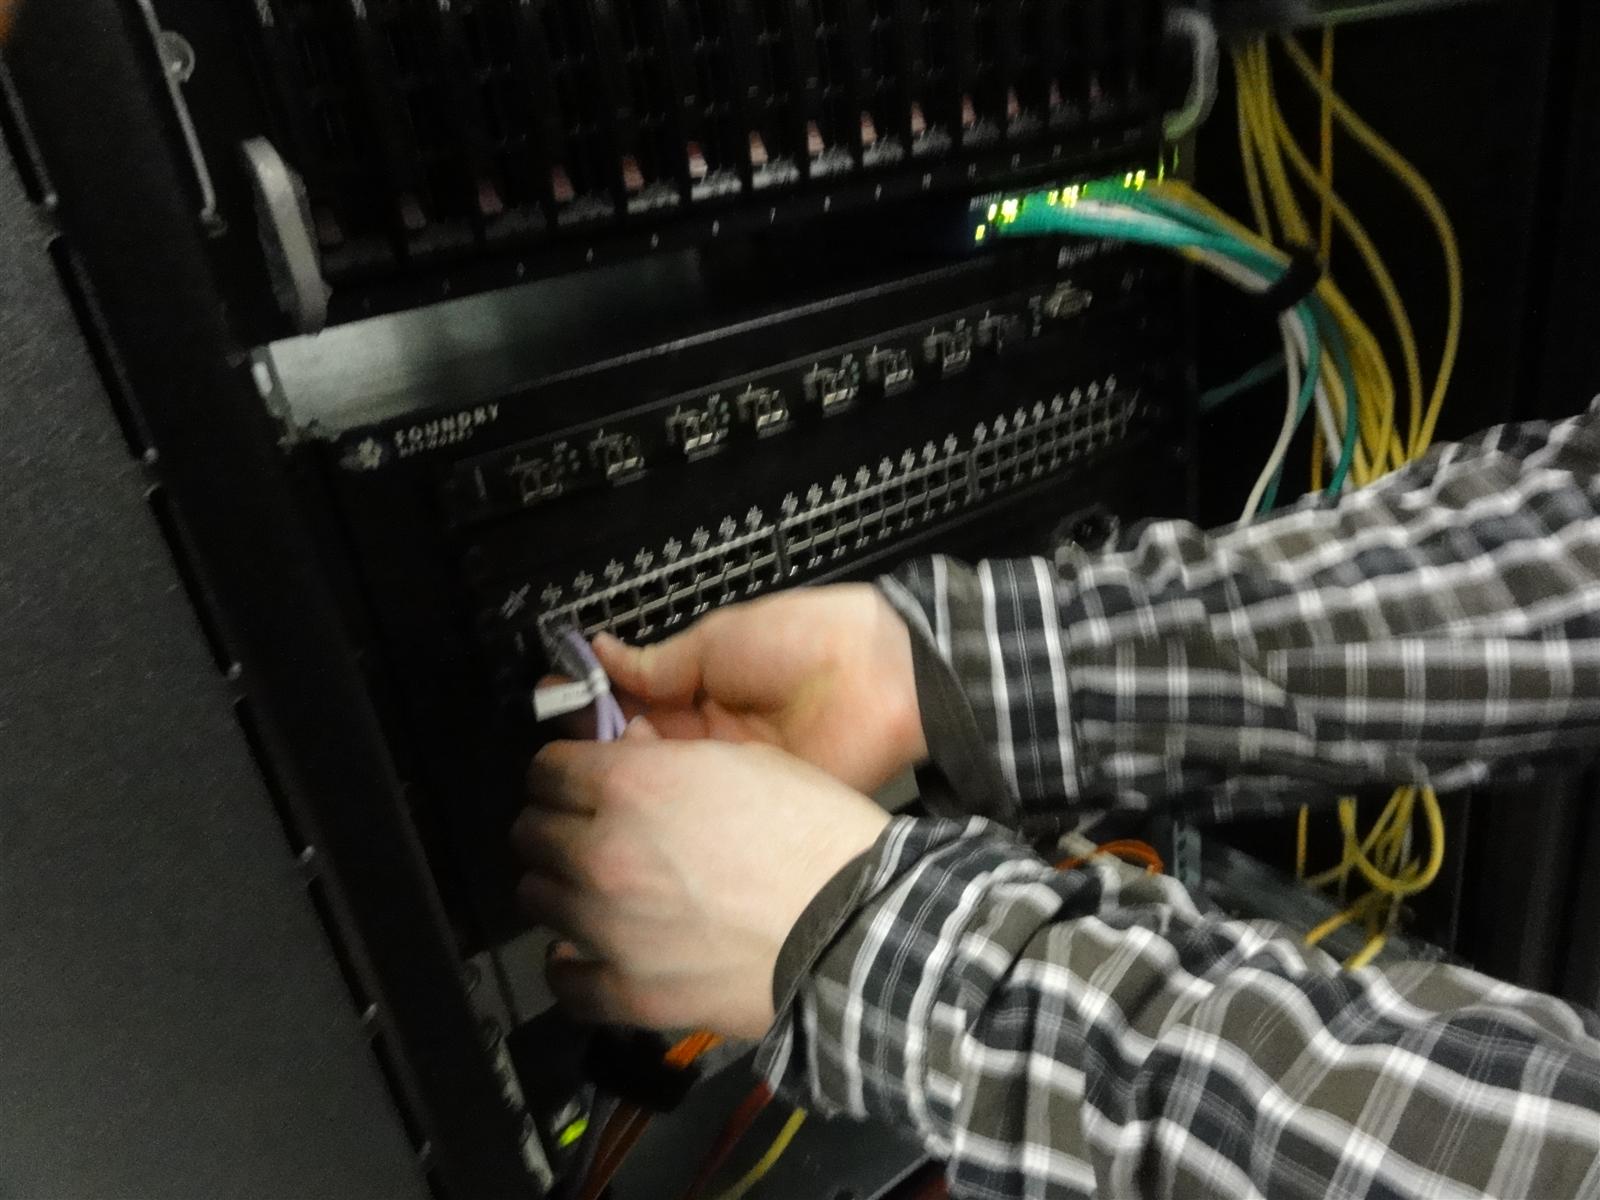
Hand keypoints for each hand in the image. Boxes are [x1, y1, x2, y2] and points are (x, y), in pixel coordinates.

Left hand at [512, 720, 889, 1036]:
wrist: (854, 924)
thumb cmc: (813, 834)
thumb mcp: (746, 763)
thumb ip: (668, 760)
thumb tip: (627, 755)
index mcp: (631, 785)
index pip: (547, 770)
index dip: (562, 772)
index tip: (575, 782)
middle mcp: (603, 851)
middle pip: (529, 833)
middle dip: (554, 826)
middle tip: (585, 833)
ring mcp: (607, 926)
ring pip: (536, 898)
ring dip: (560, 889)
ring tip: (593, 893)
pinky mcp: (626, 990)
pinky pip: (564, 980)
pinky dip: (572, 966)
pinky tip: (591, 955)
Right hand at [593, 584, 925, 793]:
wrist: (880, 674)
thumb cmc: (806, 639)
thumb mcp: (719, 640)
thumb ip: (660, 664)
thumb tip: (603, 657)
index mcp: (700, 688)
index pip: (631, 703)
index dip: (592, 705)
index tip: (554, 702)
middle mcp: (709, 737)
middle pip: (638, 750)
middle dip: (597, 746)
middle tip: (562, 741)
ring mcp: (729, 777)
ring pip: (662, 787)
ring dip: (627, 778)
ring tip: (591, 768)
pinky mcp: (752, 809)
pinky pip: (702, 814)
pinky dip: (669, 809)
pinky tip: (639, 798)